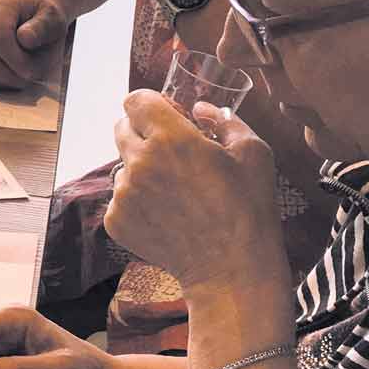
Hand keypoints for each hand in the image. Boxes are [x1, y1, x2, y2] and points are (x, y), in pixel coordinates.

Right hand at [0, 0, 67, 88]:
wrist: (31, 18)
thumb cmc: (43, 21)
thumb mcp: (53, 18)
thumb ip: (44, 27)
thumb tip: (24, 39)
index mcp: (1, 5)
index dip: (12, 57)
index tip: (30, 72)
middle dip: (4, 73)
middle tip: (25, 80)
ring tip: (17, 79)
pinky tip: (4, 79)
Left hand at [106, 91, 285, 292]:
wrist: (230, 268)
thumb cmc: (248, 208)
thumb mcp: (253, 153)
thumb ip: (224, 120)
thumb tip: (200, 108)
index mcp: (170, 138)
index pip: (135, 100)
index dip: (151, 104)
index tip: (168, 116)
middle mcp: (138, 162)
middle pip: (122, 128)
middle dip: (144, 132)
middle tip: (172, 152)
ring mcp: (123, 194)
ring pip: (123, 166)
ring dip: (142, 170)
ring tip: (177, 192)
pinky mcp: (115, 220)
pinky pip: (120, 198)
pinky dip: (138, 201)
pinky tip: (168, 214)